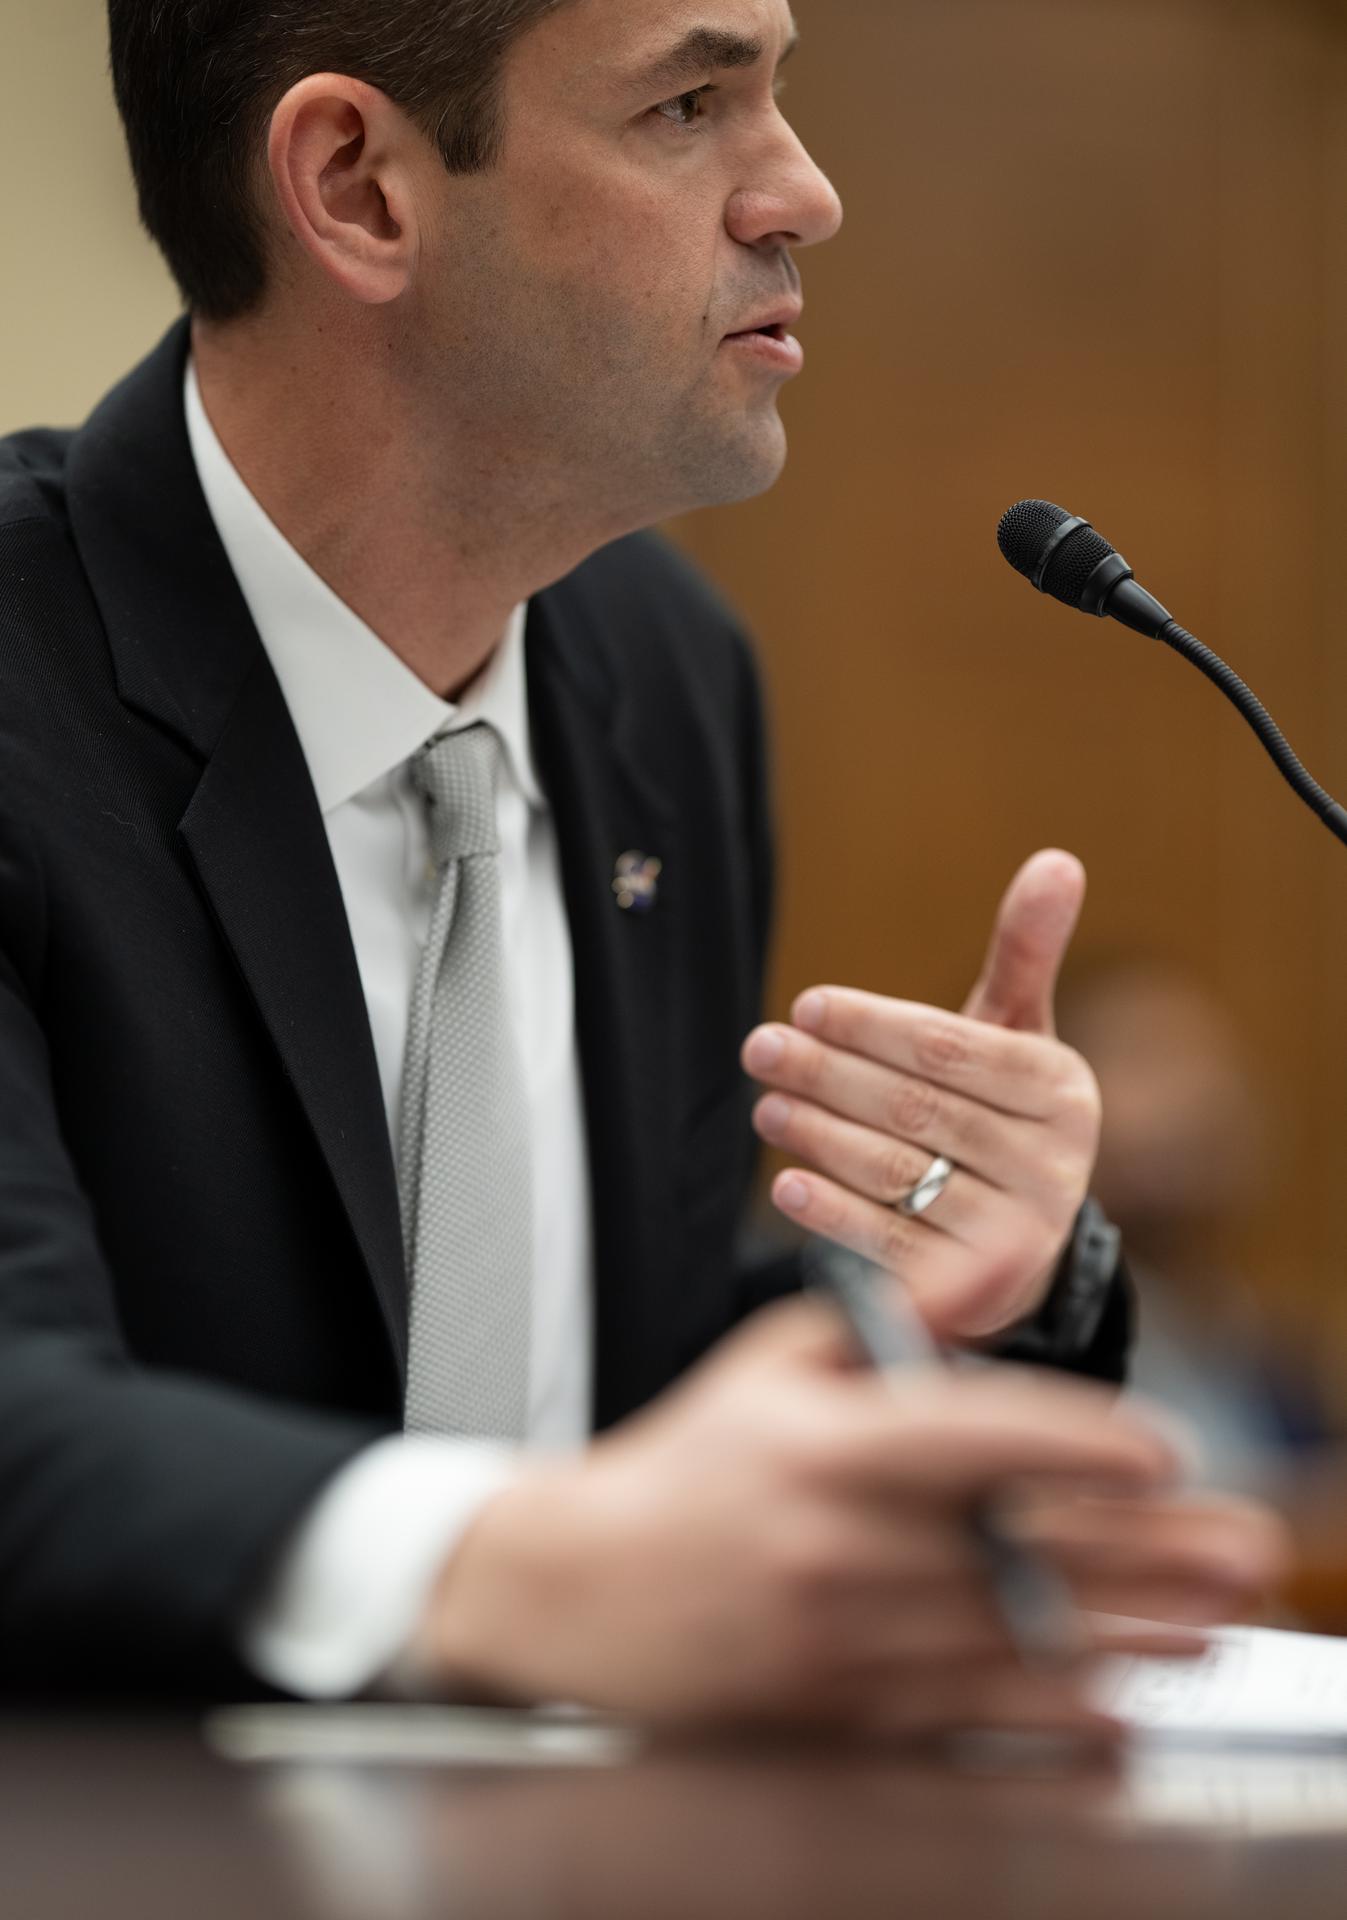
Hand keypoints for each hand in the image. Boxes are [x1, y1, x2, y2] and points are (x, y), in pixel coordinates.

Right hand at [419, 1300, 1282, 1737]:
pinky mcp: (834, 1712)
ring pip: (1010, 1642)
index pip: (973, 1438)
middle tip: (1239, 1551)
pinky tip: (1114, 1715)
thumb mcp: (775, 1358)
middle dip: (1145, 1554)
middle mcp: (837, 1545)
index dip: (1077, 1446)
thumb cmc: (688, 1462)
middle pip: (1020, 1550)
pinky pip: (963, 1721)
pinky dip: (1046, 1722)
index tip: (1161, 1454)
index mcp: (823, 1446)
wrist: (579, 1588)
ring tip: (1210, 1631)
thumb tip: (993, 1266)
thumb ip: (892, 1315)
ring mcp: (838, 1640)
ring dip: (1125, 1638)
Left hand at [741, 850, 1099, 1338]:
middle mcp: (1052, 1164)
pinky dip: (836, 1212)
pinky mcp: (976, 1289)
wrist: (1023, 1252)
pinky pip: (895, 1243)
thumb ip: (1024, 957)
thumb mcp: (1018, 1040)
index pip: (949, 1047)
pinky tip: (787, 1184)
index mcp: (1061, 1090)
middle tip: (760, 1048)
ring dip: (819, 1135)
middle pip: (916, 1108)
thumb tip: (1058, 858)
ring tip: (764, 1105)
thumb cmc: (1004, 1120)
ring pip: (899, 1172)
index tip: (805, 1005)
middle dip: (828, 1073)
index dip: (871, 1024)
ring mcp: (1016, 1232)